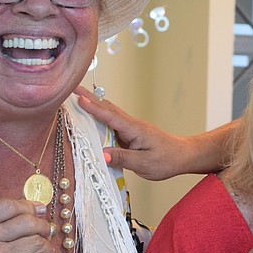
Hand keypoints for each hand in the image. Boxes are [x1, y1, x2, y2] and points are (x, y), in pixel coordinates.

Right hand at [0, 199, 52, 252]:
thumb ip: (0, 216)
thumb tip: (37, 206)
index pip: (9, 206)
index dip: (28, 206)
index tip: (38, 209)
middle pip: (27, 221)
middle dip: (42, 225)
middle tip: (45, 229)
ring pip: (37, 241)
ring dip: (45, 243)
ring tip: (43, 246)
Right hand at [75, 87, 228, 178]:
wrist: (182, 155)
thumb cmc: (166, 160)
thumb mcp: (144, 164)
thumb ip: (123, 159)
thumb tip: (102, 155)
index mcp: (134, 129)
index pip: (110, 116)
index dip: (93, 107)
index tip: (78, 97)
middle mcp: (131, 125)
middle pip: (107, 108)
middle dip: (88, 98)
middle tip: (70, 88)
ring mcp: (130, 128)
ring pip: (109, 113)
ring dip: (93, 104)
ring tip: (75, 97)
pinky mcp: (130, 133)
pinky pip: (111, 122)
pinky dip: (99, 116)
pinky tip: (90, 116)